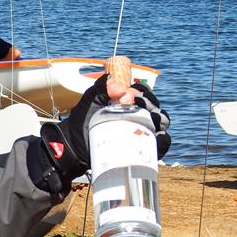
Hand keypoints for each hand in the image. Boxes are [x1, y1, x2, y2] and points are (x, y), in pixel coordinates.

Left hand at [37, 74, 171, 193]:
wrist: (74, 143)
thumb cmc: (83, 119)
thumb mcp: (90, 99)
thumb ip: (101, 87)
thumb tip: (118, 86)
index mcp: (128, 102)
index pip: (144, 93)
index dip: (143, 91)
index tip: (134, 92)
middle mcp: (138, 116)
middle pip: (155, 107)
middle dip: (151, 104)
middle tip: (139, 104)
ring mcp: (140, 132)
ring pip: (159, 124)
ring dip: (159, 119)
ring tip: (151, 118)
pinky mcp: (140, 150)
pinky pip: (158, 146)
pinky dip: (163, 141)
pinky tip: (160, 136)